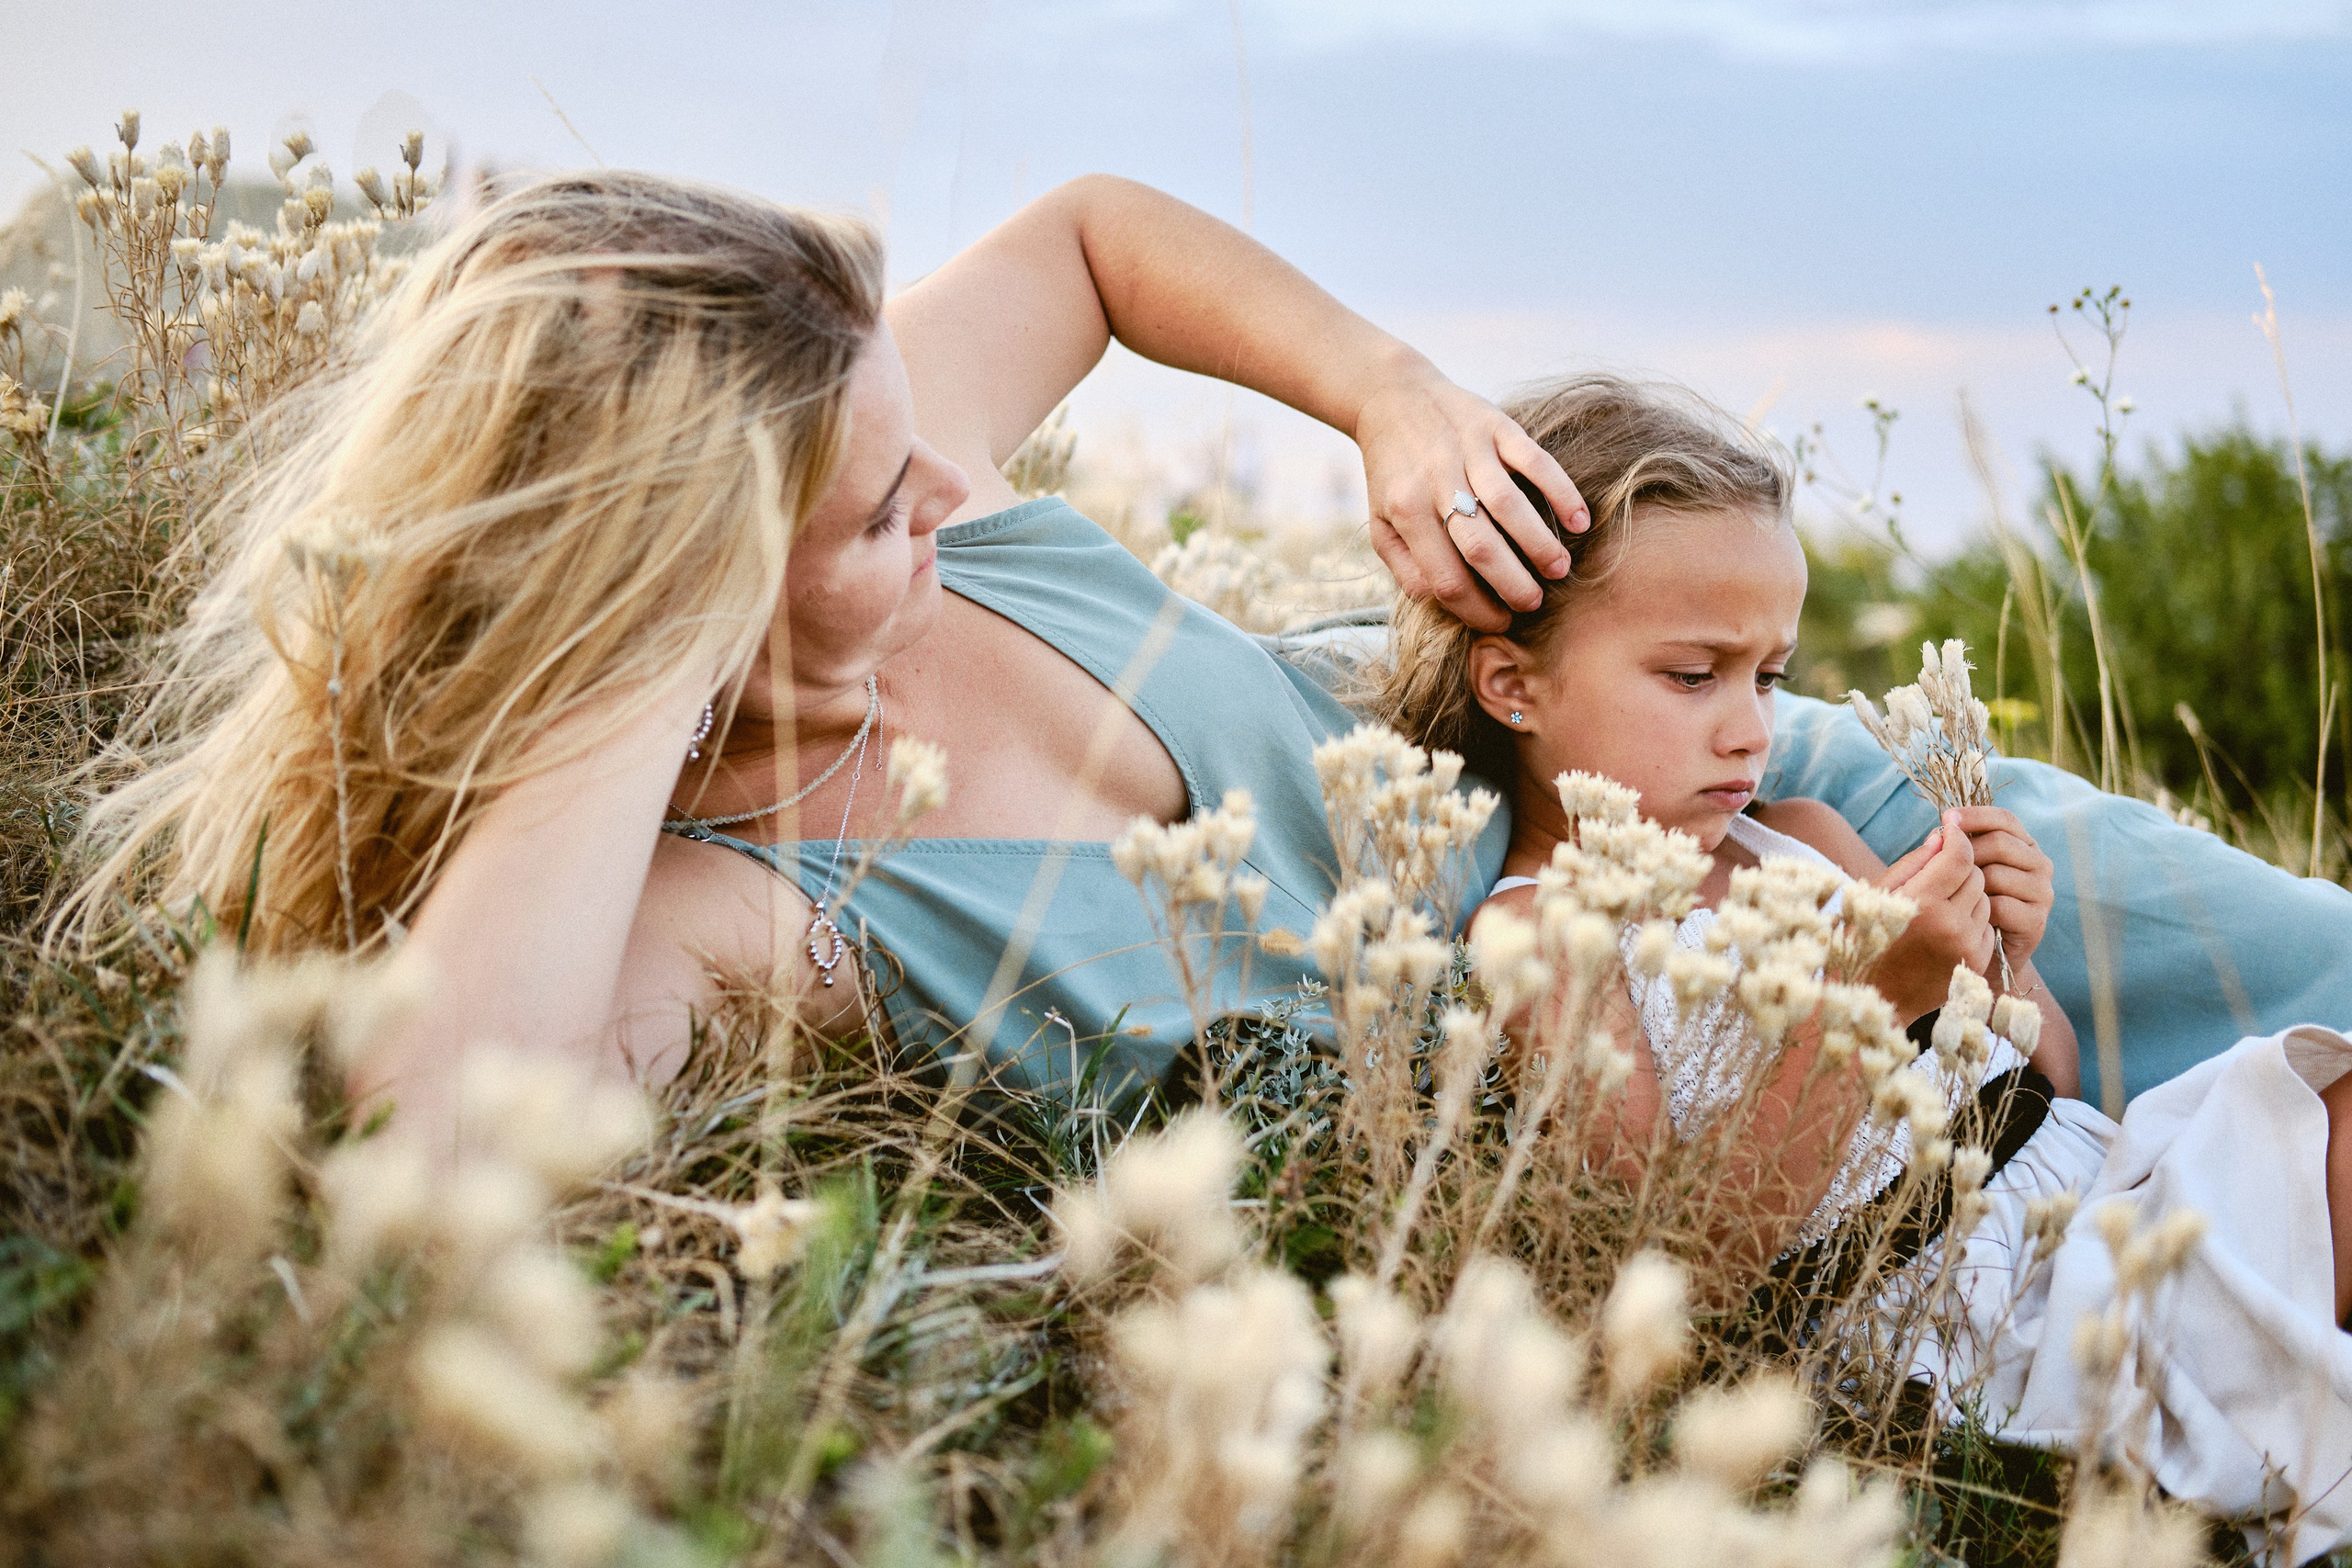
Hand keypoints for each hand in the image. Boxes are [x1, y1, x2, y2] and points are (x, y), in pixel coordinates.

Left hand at [1353, 366, 1589, 631]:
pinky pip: (1534, 461)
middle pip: (1480, 547)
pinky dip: (1560, 491)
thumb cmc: (1392, 472)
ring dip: (1539, 543)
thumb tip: (1441, 601)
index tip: (1499, 621)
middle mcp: (1436, 482)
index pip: (1445, 577)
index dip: (1475, 608)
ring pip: (1509, 506)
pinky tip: (1578, 520)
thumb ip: (1405, 566)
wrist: (1393, 397)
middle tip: (1534, 602)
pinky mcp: (1495, 426)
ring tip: (1558, 569)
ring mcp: (1468, 451)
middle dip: (1512, 583)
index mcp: (1405, 512)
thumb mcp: (1381, 522)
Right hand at [1869, 810, 1997, 1022]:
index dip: (1957, 838)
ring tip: (1938, 906)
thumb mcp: (1877, 895)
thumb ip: (1913, 864)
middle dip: (1959, 869)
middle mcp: (1949, 923)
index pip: (1959, 856)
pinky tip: (1944, 930)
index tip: (1951, 830)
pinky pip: (1985, 926)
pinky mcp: (1975, 962)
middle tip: (1937, 875)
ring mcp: (1965, 945)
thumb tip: (1941, 838)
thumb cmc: (1865, 939)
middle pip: (1975, 875)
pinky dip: (1970, 922)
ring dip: (1966, 896)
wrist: (1873, 997)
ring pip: (1983, 899)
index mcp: (1921, 902)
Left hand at [1951, 804, 2053, 978]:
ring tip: (1957, 898)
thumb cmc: (1967, 904)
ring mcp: (2043, 892)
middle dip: (1965, 853)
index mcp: (2023, 845)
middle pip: (1999, 843)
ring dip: (1969, 886)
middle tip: (1943, 869)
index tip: (1946, 818)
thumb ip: (1956, 848)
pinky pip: (1999, 905)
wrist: (1983, 953)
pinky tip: (1970, 917)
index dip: (1975, 815)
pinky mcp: (2037, 920)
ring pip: (1996, 874)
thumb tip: (1940, 831)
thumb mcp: (1961, 870)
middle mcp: (2039, 864)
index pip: (2004, 819)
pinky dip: (1978, 910)